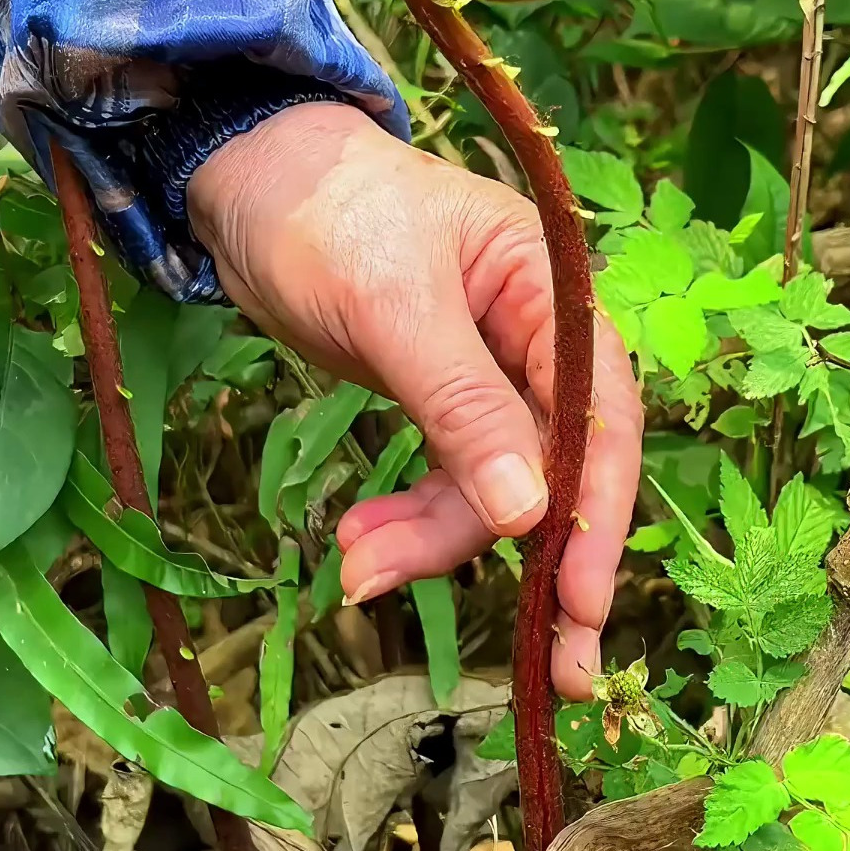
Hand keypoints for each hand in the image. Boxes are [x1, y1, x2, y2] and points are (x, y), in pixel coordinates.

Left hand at [188, 102, 642, 697]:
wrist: (249, 183)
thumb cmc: (329, 214)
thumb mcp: (395, 305)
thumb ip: (464, 405)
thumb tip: (532, 512)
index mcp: (553, 294)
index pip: (601, 414)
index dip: (597, 512)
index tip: (582, 603)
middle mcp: (538, 340)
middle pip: (555, 467)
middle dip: (526, 555)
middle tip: (542, 667)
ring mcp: (490, 375)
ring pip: (493, 488)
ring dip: (434, 541)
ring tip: (357, 571)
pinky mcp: (442, 402)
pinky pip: (447, 481)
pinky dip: (407, 523)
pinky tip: (358, 547)